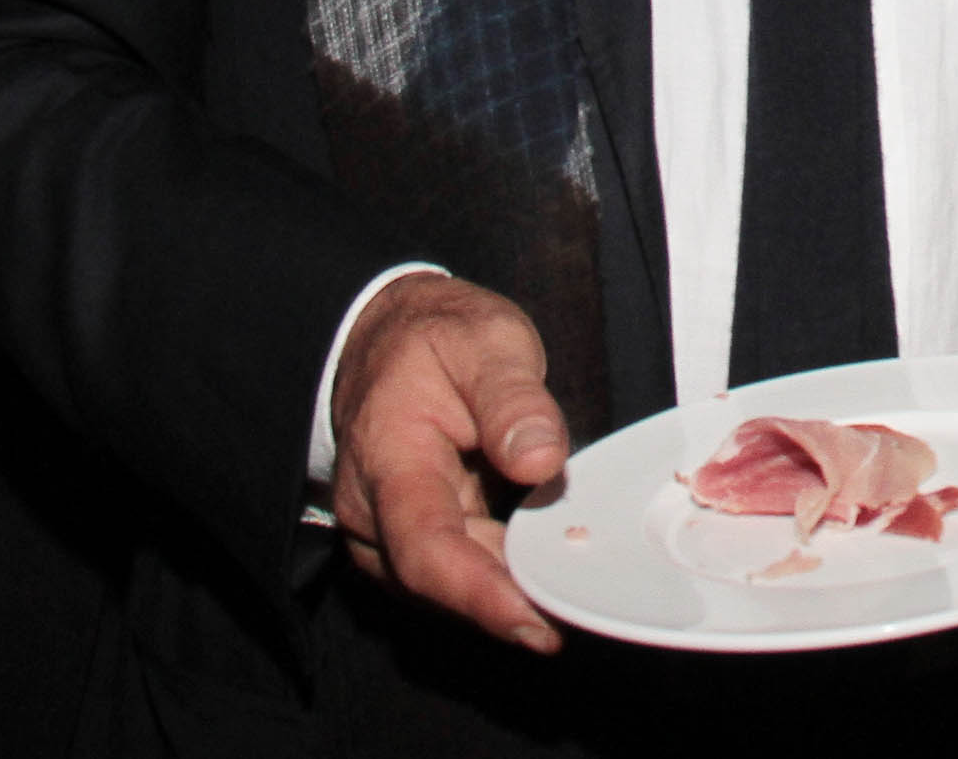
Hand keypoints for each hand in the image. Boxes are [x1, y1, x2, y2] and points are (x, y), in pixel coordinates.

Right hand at [330, 274, 569, 652]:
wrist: (388, 337)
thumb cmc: (437, 339)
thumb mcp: (486, 341)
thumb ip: (512, 399)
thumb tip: (541, 461)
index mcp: (388, 458)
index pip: (425, 546)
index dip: (479, 594)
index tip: (535, 621)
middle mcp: (373, 511)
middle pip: (440, 580)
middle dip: (511, 602)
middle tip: (584, 609)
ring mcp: (386, 533)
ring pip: (448, 584)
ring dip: (509, 590)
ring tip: (576, 589)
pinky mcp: (409, 540)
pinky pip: (456, 570)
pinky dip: (502, 574)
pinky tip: (550, 568)